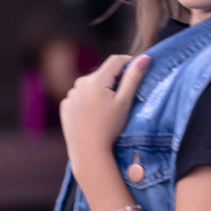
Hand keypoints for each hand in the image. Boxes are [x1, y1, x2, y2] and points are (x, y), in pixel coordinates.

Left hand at [59, 53, 149, 169]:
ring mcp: (70, 95)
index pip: (116, 61)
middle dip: (114, 81)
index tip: (137, 71)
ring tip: (107, 111)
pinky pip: (79, 98)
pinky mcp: (65, 106)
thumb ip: (134, 78)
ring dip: (100, 91)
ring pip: (90, 86)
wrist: (88, 153)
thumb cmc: (110, 128)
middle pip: (102, 74)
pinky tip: (93, 116)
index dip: (129, 63)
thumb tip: (145, 57)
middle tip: (123, 98)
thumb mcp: (125, 102)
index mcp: (96, 79)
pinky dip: (88, 102)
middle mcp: (80, 83)